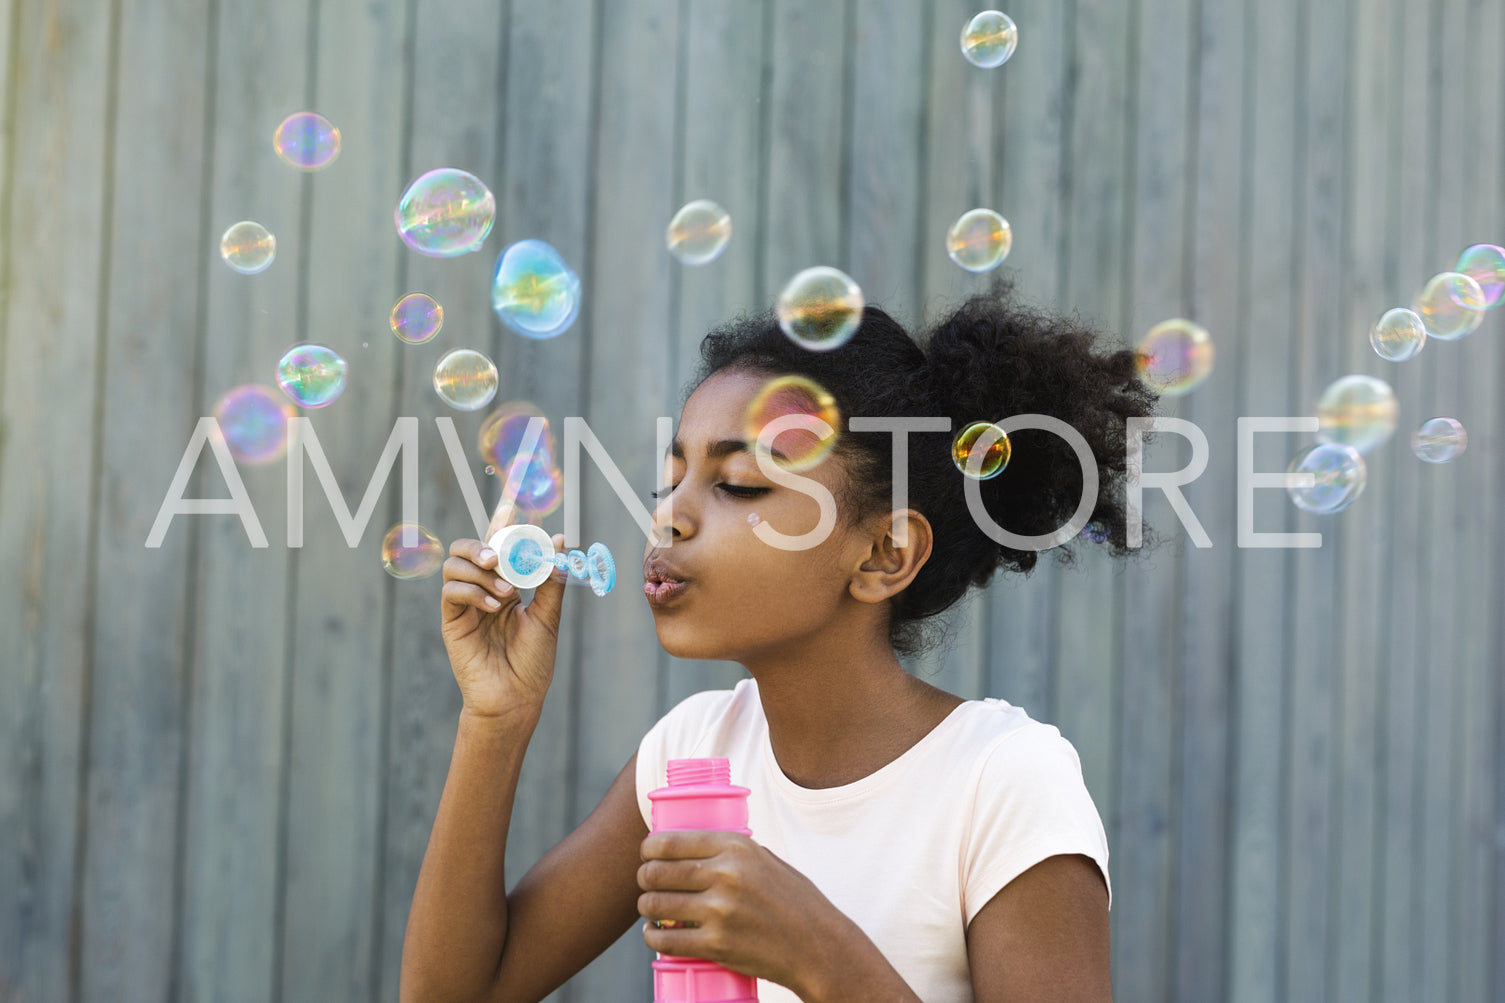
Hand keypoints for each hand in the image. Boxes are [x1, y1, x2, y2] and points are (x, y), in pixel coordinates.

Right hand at [439, 500, 568, 717]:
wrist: (517, 699)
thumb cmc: (533, 663)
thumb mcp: (548, 617)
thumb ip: (550, 580)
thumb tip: (560, 541)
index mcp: (506, 585)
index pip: (499, 547)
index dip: (501, 524)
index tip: (511, 506)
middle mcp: (483, 590)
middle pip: (466, 549)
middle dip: (482, 544)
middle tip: (500, 556)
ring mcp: (465, 606)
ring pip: (454, 566)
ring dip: (479, 569)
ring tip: (506, 590)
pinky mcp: (452, 622)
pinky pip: (450, 592)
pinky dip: (473, 591)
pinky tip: (495, 606)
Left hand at [637, 830, 845, 994]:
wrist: (817, 946)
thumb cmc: (794, 901)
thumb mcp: (767, 860)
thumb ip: (733, 853)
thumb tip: (694, 848)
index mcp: (736, 847)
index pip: (671, 842)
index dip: (649, 848)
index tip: (646, 854)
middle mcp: (725, 875)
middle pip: (658, 872)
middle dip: (645, 877)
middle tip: (647, 882)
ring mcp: (719, 911)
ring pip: (656, 904)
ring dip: (646, 906)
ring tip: (650, 907)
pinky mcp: (716, 944)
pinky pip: (666, 940)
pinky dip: (653, 937)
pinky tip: (654, 933)